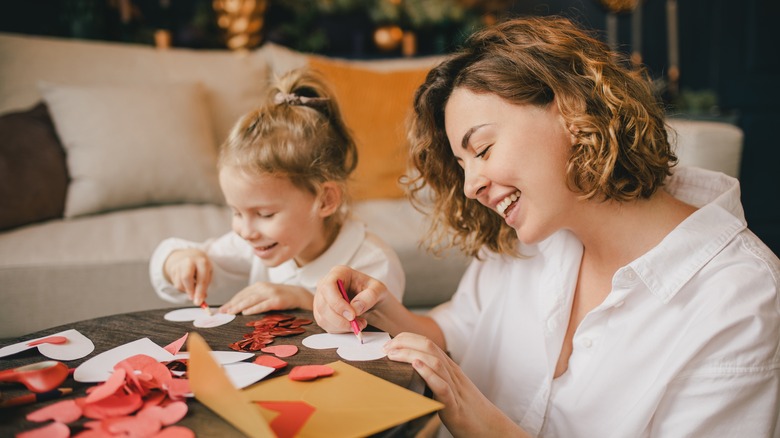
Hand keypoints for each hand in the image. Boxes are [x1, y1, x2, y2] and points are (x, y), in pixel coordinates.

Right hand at [163, 248, 211, 305]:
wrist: (190, 256)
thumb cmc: (201, 267)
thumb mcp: (207, 273)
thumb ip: (204, 285)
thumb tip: (200, 299)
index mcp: (202, 261)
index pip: (201, 279)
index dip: (200, 292)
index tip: (199, 302)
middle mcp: (189, 261)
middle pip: (186, 278)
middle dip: (190, 291)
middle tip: (193, 298)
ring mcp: (179, 264)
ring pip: (180, 283)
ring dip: (186, 290)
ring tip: (192, 287)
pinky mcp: (173, 269)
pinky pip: (176, 284)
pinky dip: (182, 288)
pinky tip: (186, 284)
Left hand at [219, 283, 312, 314]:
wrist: (299, 295)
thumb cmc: (281, 297)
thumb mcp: (267, 295)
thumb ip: (255, 299)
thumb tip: (238, 308)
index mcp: (259, 286)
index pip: (242, 294)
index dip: (231, 301)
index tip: (222, 309)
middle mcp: (263, 287)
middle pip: (244, 296)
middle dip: (232, 305)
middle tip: (222, 312)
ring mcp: (271, 293)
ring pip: (251, 300)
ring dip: (239, 306)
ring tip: (230, 313)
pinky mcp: (277, 300)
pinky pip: (263, 305)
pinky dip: (254, 309)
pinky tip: (246, 313)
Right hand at [313, 265, 391, 333]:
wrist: (371, 300)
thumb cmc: (373, 291)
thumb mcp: (378, 289)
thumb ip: (369, 296)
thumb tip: (355, 309)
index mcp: (338, 273)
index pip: (328, 287)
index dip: (337, 303)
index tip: (351, 315)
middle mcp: (326, 284)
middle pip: (323, 305)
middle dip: (340, 319)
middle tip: (356, 324)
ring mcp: (321, 299)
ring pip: (322, 317)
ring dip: (341, 326)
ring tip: (358, 324)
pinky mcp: (321, 312)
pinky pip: (325, 324)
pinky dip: (339, 329)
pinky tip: (351, 326)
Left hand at [384, 332, 527, 436]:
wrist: (489, 426)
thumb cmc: (466, 409)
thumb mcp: (448, 387)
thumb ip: (432, 376)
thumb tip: (408, 370)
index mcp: (449, 368)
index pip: (427, 343)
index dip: (406, 339)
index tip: (388, 344)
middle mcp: (452, 373)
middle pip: (429, 346)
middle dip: (404, 343)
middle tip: (386, 349)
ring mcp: (454, 387)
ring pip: (434, 362)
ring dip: (411, 355)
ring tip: (394, 355)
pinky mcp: (454, 405)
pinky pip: (442, 386)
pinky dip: (429, 375)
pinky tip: (417, 367)